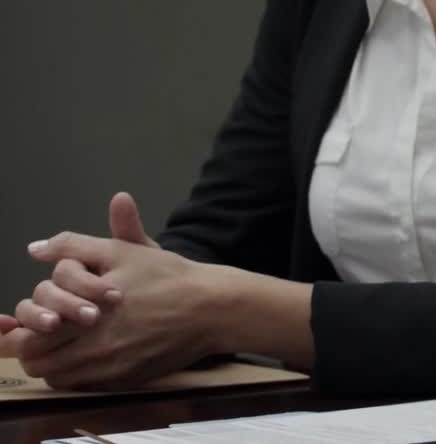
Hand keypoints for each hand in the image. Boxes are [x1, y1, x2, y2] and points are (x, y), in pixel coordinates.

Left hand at [1, 195, 216, 389]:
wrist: (212, 308)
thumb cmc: (169, 276)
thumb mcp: (121, 250)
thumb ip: (73, 246)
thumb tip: (36, 249)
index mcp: (87, 316)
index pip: (29, 336)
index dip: (25, 326)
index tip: (39, 316)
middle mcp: (94, 350)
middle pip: (37, 361)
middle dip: (36, 343)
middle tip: (50, 326)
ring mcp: (109, 371)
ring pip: (56, 377)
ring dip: (55, 359)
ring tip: (71, 339)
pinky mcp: (124, 383)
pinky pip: (82, 386)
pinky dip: (79, 371)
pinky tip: (95, 350)